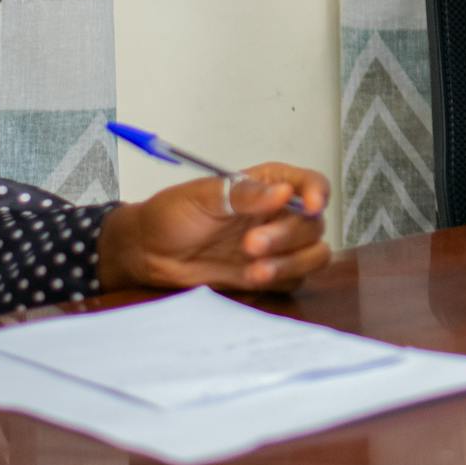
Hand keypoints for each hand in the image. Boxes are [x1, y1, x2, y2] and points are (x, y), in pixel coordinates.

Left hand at [97, 163, 330, 295]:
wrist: (147, 254)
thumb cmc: (172, 215)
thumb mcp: (204, 196)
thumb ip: (245, 194)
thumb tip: (284, 193)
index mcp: (270, 185)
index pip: (310, 184)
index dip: (318, 193)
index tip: (311, 206)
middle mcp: (280, 214)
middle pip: (313, 224)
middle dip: (288, 236)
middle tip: (251, 245)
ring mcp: (277, 247)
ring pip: (313, 254)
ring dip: (292, 263)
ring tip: (255, 272)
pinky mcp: (268, 275)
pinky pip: (294, 280)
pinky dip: (281, 280)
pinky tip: (251, 280)